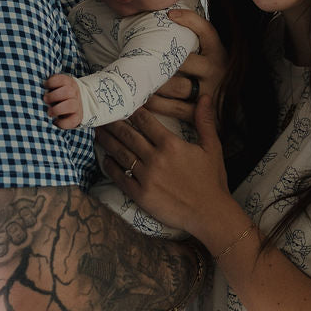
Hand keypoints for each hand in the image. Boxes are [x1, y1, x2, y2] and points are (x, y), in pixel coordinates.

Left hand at [44, 73, 82, 128]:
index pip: (62, 79)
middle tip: (45, 100)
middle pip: (68, 91)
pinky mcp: (77, 118)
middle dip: (53, 96)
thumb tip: (37, 90)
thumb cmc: (59, 95)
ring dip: (57, 109)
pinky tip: (55, 121)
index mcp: (68, 83)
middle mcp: (74, 93)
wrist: (76, 106)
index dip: (51, 82)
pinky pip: (71, 120)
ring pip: (71, 105)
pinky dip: (61, 123)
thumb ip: (49, 86)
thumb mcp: (56, 86)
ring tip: (49, 112)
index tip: (45, 86)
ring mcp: (77, 105)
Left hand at [98, 96, 230, 244]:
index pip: (145, 120)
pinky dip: (111, 166)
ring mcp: (146, 177)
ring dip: (107, 141)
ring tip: (98, 132)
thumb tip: (205, 96)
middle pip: (128, 135)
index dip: (132, 110)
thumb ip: (205, 121)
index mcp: (171, 144)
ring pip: (121, 153)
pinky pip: (120, 177)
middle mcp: (155, 158)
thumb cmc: (212, 180)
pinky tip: (105, 158)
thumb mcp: (212, 147)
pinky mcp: (141, 195)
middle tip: (103, 115)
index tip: (124, 104)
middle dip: (113, 123)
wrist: (210, 213)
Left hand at [147, 9, 227, 124]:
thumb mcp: (213, 55)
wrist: (231, 108)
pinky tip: (142, 101)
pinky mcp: (203, 113)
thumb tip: (171, 14)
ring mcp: (210, 93)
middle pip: (183, 61)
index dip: (190, 20)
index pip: (207, 30)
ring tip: (134, 79)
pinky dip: (156, 105)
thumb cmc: (214, 77)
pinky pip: (174, 108)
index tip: (169, 15)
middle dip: (158, 60)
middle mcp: (217, 71)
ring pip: (175, 86)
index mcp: (220, 53)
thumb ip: (199, 38)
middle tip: (137, 56)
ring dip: (152, 83)